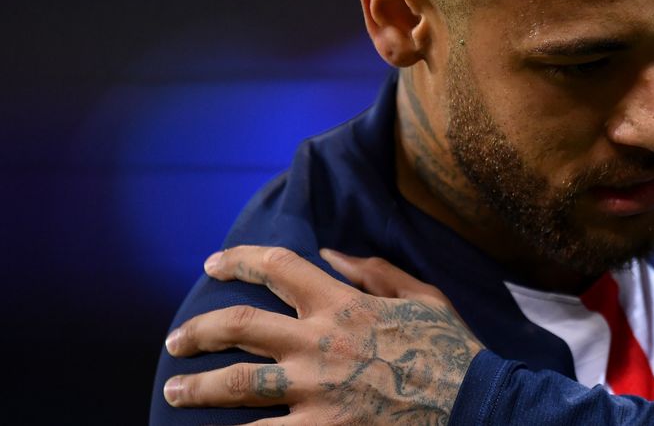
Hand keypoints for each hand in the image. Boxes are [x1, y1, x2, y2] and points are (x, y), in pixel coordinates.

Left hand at [162, 245, 483, 424]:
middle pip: (238, 326)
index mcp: (343, 304)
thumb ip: (374, 271)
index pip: (278, 267)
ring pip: (234, 384)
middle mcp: (319, 343)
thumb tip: (330, 252)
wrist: (475, 406)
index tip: (214, 264)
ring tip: (173, 391)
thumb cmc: (451, 350)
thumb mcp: (422, 296)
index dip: (239, 259)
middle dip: (197, 332)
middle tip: (176, 341)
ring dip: (195, 388)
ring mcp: (315, 391)